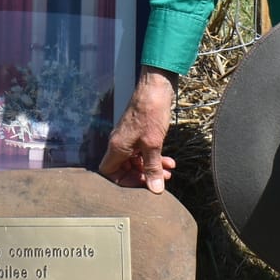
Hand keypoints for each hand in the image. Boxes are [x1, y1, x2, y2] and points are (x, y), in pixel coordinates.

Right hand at [97, 67, 178, 193]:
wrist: (156, 88)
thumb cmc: (150, 113)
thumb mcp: (153, 145)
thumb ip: (152, 168)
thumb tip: (155, 190)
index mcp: (116, 147)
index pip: (109, 173)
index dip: (124, 182)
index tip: (142, 183)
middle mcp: (119, 143)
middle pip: (124, 169)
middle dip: (143, 176)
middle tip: (160, 180)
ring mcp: (129, 138)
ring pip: (136, 161)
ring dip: (152, 167)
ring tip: (168, 171)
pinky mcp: (139, 133)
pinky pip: (143, 152)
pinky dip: (155, 157)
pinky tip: (169, 161)